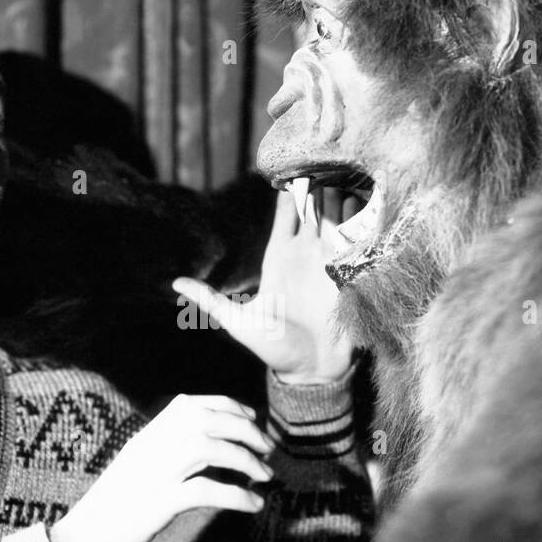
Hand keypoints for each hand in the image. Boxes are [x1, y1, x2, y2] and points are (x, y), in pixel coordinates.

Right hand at [48, 394, 274, 541]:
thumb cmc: (109, 515)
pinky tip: (253, 505)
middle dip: (244, 430)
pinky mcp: (156, 506)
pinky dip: (236, 495)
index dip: (227, 407)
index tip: (252, 419)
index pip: (189, 405)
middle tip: (267, 450)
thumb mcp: (136, 474)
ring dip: (243, 458)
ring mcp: (151, 475)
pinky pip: (205, 490)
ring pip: (206, 446)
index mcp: (144, 439)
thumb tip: (203, 451)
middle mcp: (148, 449)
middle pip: (204, 419)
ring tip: (264, 476)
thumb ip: (163, 456)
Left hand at [173, 187, 355, 383]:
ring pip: (341, 215)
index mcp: (279, 257)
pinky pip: (362, 238)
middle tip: (324, 169)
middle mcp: (307, 253)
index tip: (291, 171)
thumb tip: (174, 282)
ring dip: (344, 198)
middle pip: (316, 205)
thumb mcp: (238, 322)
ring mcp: (332, 261)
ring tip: (346, 180)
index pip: (287, 212)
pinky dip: (365, 221)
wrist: (312, 372)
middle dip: (320, 185)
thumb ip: (210, 299)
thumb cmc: (272, 349)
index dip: (290, 190)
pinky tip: (368, 206)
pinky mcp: (353, 273)